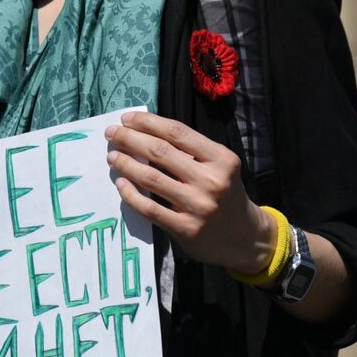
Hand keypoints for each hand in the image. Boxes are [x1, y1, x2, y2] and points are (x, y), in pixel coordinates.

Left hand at [105, 111, 275, 273]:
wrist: (245, 237)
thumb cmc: (225, 194)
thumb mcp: (218, 166)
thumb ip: (190, 151)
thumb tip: (145, 131)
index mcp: (221, 158)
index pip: (177, 132)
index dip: (148, 122)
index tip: (127, 119)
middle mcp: (211, 180)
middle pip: (160, 151)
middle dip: (130, 139)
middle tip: (111, 134)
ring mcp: (198, 206)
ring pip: (151, 178)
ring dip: (126, 164)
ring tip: (112, 157)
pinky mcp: (186, 229)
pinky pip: (149, 208)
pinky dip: (130, 194)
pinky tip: (121, 183)